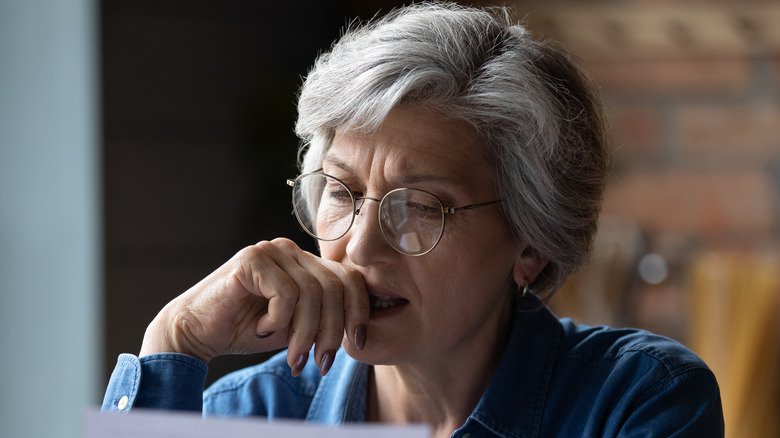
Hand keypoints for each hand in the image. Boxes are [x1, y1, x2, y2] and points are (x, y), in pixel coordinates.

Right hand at [139, 238, 368, 375]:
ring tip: (293, 356)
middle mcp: (290, 250)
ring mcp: (271, 251)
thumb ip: (324, 319)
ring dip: (305, 334)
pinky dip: (278, 321)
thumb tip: (360, 332)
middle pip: (335, 287)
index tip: (359, 344)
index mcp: (305, 261)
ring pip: (312, 294)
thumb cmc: (246, 329)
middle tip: (320, 363)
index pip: (349, 278)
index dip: (359, 312)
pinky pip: (286, 294)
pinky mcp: (251, 260)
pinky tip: (261, 328)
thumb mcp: (297, 326)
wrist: (196, 332)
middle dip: (332, 332)